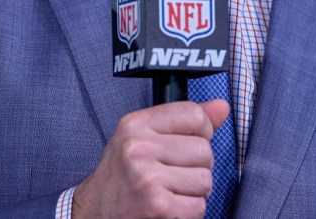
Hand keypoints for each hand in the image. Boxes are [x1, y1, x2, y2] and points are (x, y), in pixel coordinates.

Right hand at [71, 98, 230, 218]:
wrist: (93, 212)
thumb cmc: (122, 176)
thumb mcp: (143, 137)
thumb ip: (184, 121)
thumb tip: (222, 107)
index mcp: (136, 124)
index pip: (194, 114)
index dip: (201, 132)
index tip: (188, 143)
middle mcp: (139, 147)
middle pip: (204, 150)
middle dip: (197, 167)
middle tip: (173, 174)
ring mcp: (148, 177)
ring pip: (205, 179)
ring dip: (194, 192)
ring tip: (170, 191)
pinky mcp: (157, 205)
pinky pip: (198, 206)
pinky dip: (189, 211)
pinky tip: (169, 207)